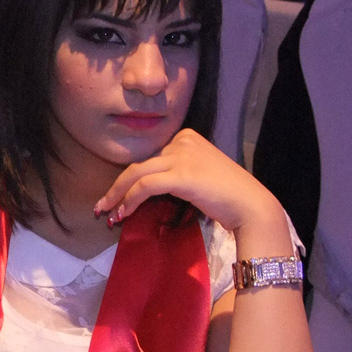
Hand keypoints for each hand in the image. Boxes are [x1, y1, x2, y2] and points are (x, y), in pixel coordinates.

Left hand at [94, 129, 285, 239]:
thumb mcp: (198, 174)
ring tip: (107, 214)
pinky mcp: (182, 174)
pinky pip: (145, 186)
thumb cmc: (227, 196)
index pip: (148, 158)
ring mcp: (182, 155)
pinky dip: (130, 200)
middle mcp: (182, 140)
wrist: (250, 205)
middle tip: (101, 207)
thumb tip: (143, 189)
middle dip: (116, 188)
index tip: (116, 199)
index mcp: (185, 136)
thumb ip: (174, 172)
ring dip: (117, 196)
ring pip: (136, 174)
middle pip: (138, 164)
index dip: (128, 180)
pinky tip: (123, 214)